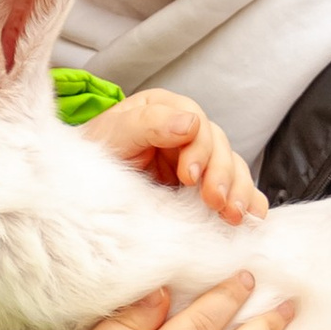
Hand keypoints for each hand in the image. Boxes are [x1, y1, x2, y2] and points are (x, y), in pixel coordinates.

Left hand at [80, 89, 265, 227]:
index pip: (197, 125)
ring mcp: (198, 161)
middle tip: (216, 202)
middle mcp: (186, 132)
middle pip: (220, 148)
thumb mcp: (112, 136)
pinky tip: (250, 218)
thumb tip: (190, 123)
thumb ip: (147, 124)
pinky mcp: (204, 188)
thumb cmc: (93, 158)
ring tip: (233, 216)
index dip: (200, 150)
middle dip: (222, 176)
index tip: (189, 177)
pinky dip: (248, 202)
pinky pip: (235, 191)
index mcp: (165, 111)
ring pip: (233, 169)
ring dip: (238, 192)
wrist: (79, 192)